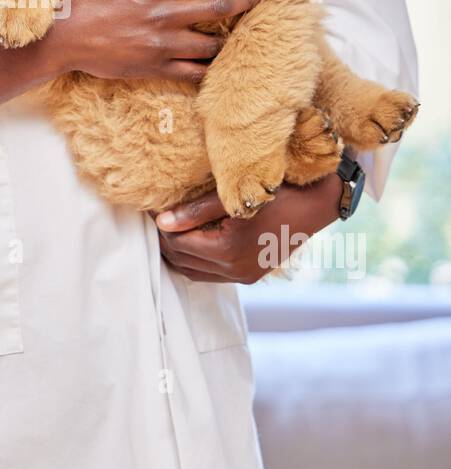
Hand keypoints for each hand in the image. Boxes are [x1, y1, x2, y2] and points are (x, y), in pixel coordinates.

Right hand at [46, 0, 264, 82]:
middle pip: (219, 5)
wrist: (64, 34)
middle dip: (245, 0)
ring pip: (211, 43)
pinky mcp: (155, 67)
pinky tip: (217, 69)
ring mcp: (163, 43)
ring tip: (241, 38)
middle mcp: (166, 13)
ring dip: (228, 40)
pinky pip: (192, 72)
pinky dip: (207, 70)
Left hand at [149, 173, 341, 283]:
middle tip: (157, 218)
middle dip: (166, 240)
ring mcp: (243, 276)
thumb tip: (161, 221)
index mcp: (227, 250)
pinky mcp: (249, 276)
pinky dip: (196, 260)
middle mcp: (234, 270)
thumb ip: (195, 211)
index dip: (161, 227)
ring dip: (179, 253)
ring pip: (193, 271)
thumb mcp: (232, 196)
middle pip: (182, 260)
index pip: (177, 243)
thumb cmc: (276, 191)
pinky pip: (211, 274)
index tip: (153, 209)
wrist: (315, 204)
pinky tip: (194, 240)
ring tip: (171, 229)